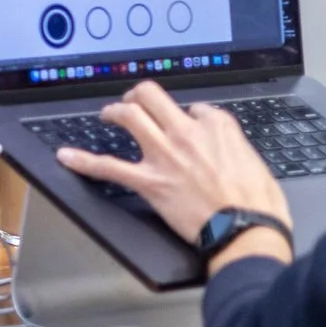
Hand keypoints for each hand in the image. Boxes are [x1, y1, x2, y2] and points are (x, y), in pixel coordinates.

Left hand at [56, 81, 289, 255]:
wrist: (249, 232)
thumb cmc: (259, 206)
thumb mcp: (257, 163)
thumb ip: (234, 147)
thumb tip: (223, 146)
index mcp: (218, 128)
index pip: (195, 107)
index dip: (188, 115)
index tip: (186, 123)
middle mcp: (187, 133)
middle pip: (153, 97)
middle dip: (139, 95)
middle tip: (134, 100)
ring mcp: (164, 155)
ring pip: (130, 116)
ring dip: (114, 111)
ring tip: (109, 114)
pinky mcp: (149, 181)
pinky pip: (108, 167)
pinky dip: (83, 161)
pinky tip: (66, 156)